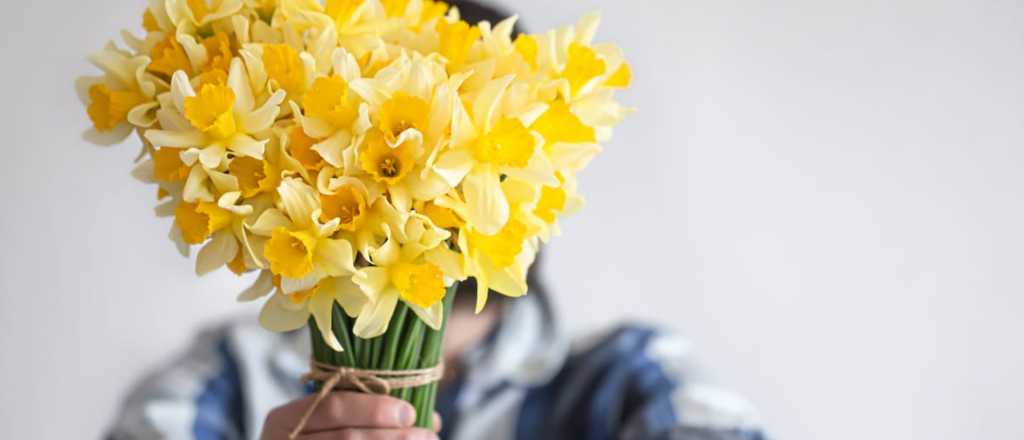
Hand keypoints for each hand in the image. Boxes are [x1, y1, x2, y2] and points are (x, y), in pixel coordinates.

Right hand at [261, 391, 441, 439]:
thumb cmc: (319, 437)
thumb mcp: (328, 422)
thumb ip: (367, 412)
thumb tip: (432, 420)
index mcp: (283, 420)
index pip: (331, 408)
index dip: (372, 409)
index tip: (409, 412)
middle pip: (346, 439)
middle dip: (391, 436)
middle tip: (427, 435)